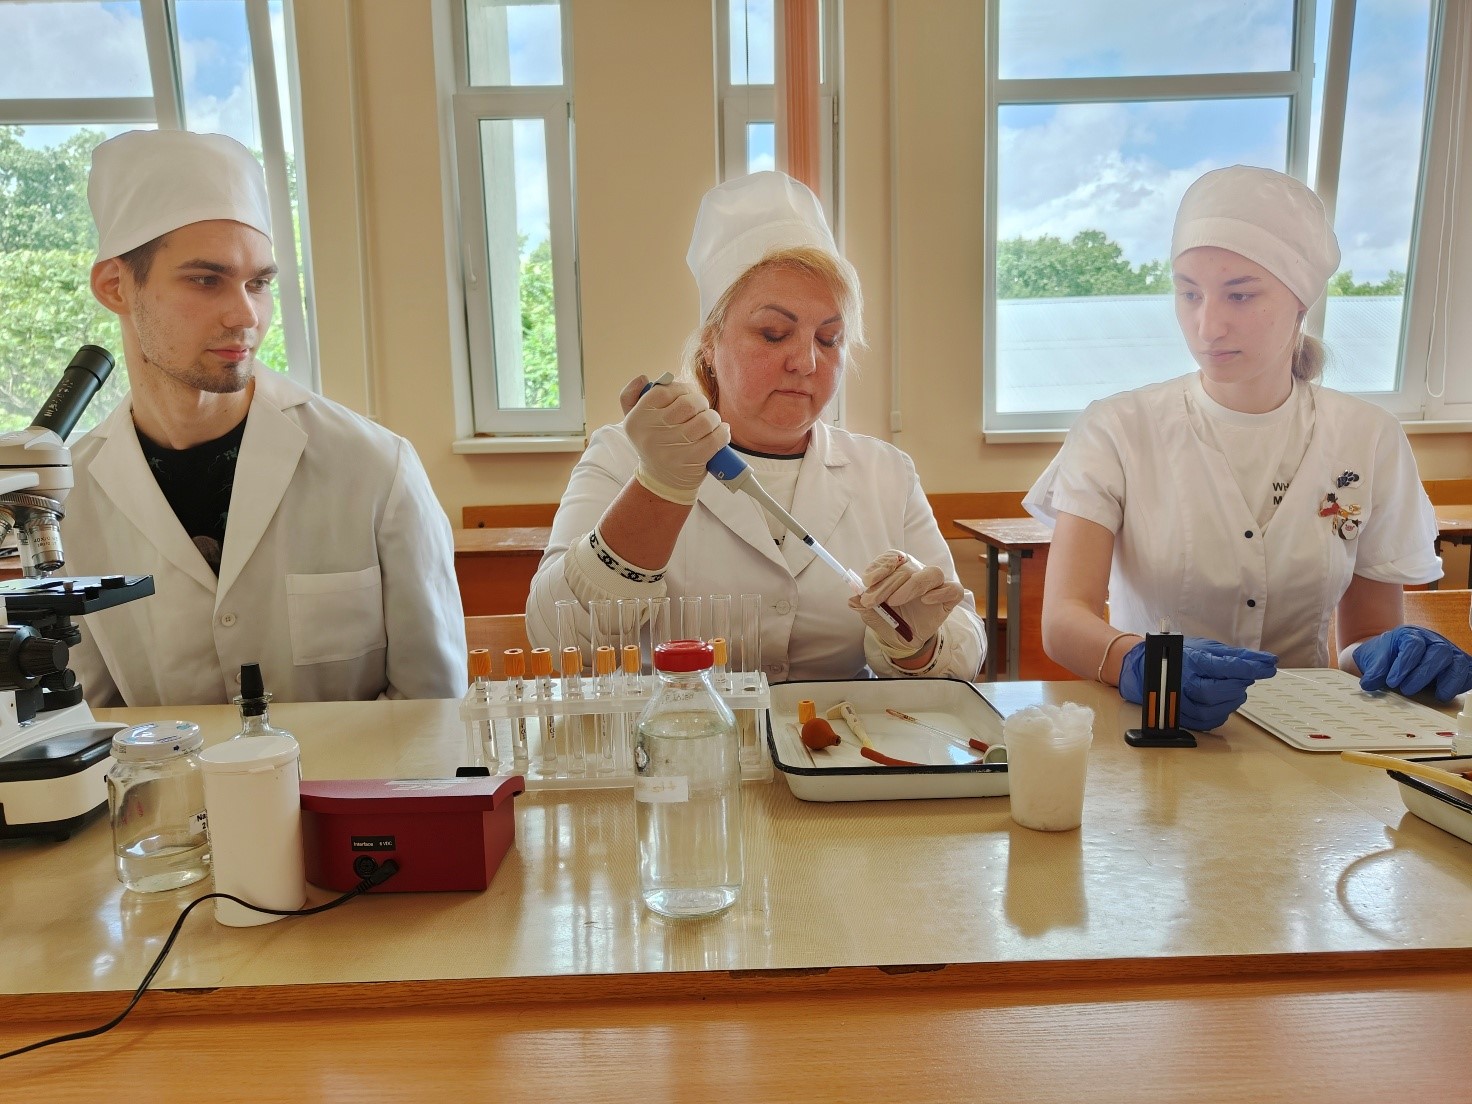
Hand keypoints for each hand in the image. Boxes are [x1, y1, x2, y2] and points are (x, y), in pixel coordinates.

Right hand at [620, 375, 729, 504]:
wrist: (662, 481)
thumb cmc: (653, 443)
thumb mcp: (634, 421)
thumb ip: (632, 395)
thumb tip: (643, 378)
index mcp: (637, 419)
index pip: (664, 391)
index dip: (681, 389)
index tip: (686, 396)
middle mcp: (652, 434)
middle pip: (688, 404)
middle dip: (700, 403)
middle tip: (700, 410)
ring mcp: (673, 449)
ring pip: (705, 420)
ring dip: (713, 418)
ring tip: (710, 422)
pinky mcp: (692, 461)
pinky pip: (716, 438)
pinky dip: (723, 432)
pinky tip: (720, 432)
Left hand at [847, 550, 962, 657]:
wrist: (903, 639)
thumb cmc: (889, 619)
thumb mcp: (871, 613)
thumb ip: (863, 605)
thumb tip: (853, 599)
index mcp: (898, 569)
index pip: (893, 557)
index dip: (881, 566)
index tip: (867, 580)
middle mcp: (917, 572)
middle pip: (907, 569)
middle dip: (886, 585)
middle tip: (872, 601)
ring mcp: (935, 585)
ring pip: (932, 573)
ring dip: (912, 585)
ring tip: (894, 601)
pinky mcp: (949, 598)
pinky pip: (953, 589)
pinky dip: (940, 592)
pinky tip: (926, 600)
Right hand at [1119, 636, 1277, 730]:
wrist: (1149, 669)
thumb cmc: (1182, 657)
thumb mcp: (1209, 649)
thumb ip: (1239, 656)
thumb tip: (1268, 661)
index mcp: (1190, 661)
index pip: (1225, 666)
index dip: (1250, 668)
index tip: (1268, 667)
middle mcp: (1183, 682)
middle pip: (1216, 691)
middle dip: (1237, 685)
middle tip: (1244, 678)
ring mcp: (1180, 702)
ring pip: (1213, 709)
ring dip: (1231, 700)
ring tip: (1233, 688)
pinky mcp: (1183, 717)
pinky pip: (1208, 721)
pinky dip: (1221, 711)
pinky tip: (1223, 701)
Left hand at [1353, 625, 1471, 700]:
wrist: (1394, 655)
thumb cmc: (1387, 655)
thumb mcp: (1374, 658)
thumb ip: (1373, 669)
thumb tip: (1369, 684)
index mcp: (1411, 635)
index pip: (1413, 645)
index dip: (1404, 664)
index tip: (1392, 681)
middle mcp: (1433, 641)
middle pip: (1438, 652)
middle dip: (1423, 674)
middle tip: (1406, 690)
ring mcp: (1449, 653)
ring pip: (1458, 662)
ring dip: (1448, 681)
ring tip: (1436, 696)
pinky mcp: (1460, 667)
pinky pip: (1469, 673)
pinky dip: (1461, 684)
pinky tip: (1446, 694)